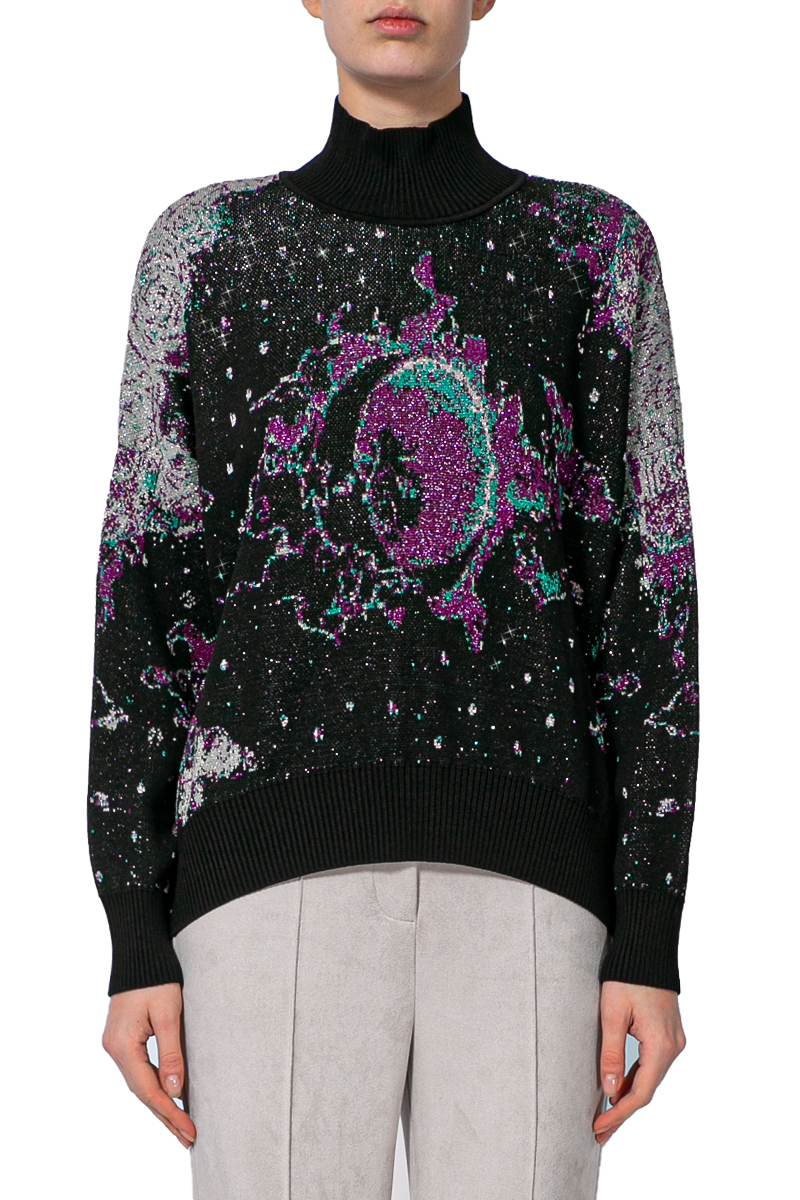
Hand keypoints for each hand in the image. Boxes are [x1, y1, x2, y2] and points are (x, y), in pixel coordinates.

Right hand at [102, 982, 195, 1149]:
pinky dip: (154, 1087)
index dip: (170, 1112)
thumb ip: (171, 1052)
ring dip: (160, 1104)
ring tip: (181, 1125)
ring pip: (140, 1083)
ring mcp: (116, 1045)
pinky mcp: (123, 1039)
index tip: (190, 1128)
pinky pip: (139, 1071)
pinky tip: (168, 1096)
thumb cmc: (156, 977)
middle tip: (188, 1137)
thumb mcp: (168, 1013)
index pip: (148, 1089)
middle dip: (165, 1116)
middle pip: (142, 1092)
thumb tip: (175, 1090)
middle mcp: (114, 1049)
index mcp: (123, 1045)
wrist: (139, 951)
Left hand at [593, 981, 685, 1144]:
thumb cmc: (626, 977)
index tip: (599, 1126)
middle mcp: (673, 1047)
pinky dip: (635, 1079)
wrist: (647, 950)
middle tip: (599, 1133)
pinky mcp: (668, 1034)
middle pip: (647, 1090)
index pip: (640, 1092)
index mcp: (661, 1045)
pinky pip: (652, 1065)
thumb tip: (610, 1090)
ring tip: (605, 1117)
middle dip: (622, 1112)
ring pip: (650, 1079)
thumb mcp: (612, 1014)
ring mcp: (673, 1041)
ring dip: (628, 1097)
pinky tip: (618, 1090)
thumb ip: (612, 1053)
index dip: (619, 1113)